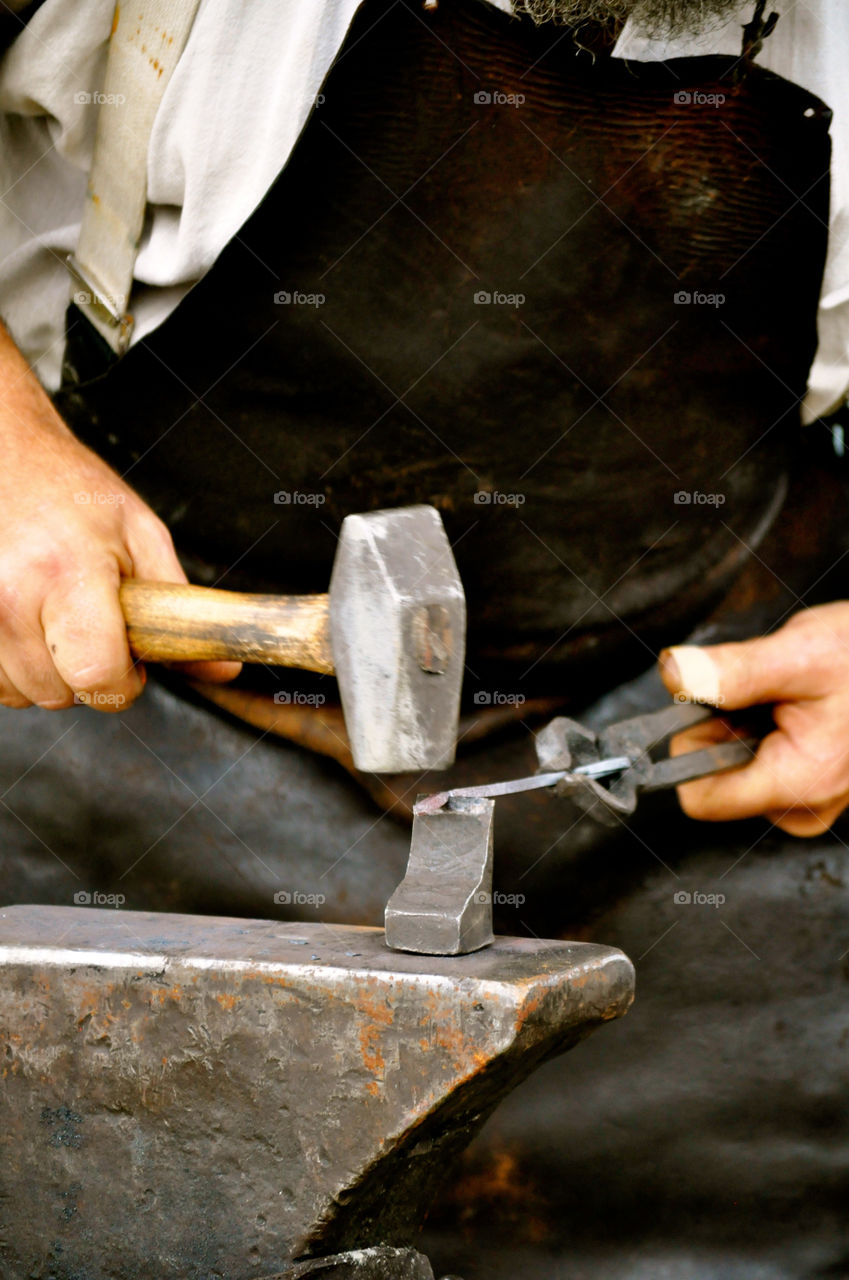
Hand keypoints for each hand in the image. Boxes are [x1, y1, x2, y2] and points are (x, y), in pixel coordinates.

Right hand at [0, 323, 239, 711]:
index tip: (130, 663)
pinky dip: (16, 666)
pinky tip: (29, 623)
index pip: (95, 675)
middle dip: (88, 673)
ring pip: (24, 693)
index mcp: (68, 574)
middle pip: (61, 693)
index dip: (122, 682)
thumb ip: (181, 610)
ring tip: (58, 616)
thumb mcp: (142, 537)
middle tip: (94, 625)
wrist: (3, 457)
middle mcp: (10, 596)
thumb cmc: (72, 493)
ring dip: (49, 671)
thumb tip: (222, 670)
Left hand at [659, 603, 848, 835]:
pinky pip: (762, 760)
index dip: (690, 746)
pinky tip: (796, 704)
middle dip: (724, 726)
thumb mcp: (800, 655)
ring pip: (735, 766)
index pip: (699, 798)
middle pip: (714, 777)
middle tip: (766, 691)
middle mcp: (801, 805)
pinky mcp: (812, 785)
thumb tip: (675, 675)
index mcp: (796, 785)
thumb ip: (733, 671)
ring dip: (746, 722)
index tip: (710, 706)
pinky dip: (765, 725)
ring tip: (789, 695)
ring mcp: (809, 799)